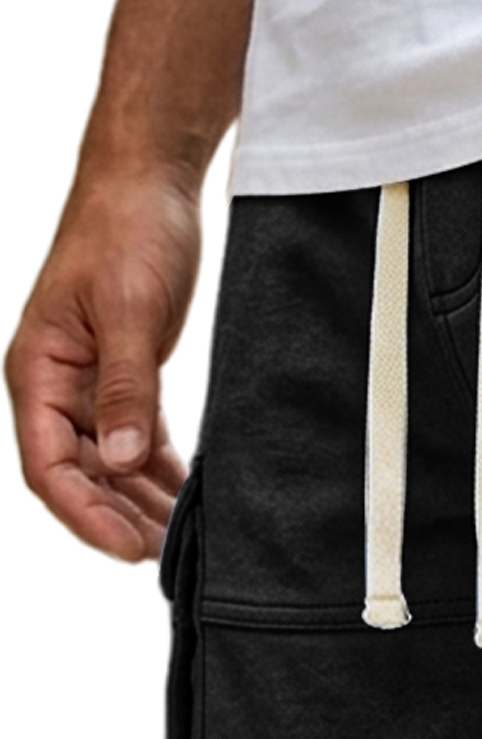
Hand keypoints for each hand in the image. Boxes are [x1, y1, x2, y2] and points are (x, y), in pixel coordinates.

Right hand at [6, 166, 196, 560]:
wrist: (147, 181)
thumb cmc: (127, 229)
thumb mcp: (129, 310)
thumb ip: (127, 387)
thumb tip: (125, 460)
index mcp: (37, 371)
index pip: (49, 467)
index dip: (85, 515)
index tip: (129, 549)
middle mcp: (55, 386)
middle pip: (79, 476)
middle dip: (118, 519)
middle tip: (167, 557)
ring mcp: (88, 385)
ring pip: (109, 466)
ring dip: (141, 504)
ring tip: (182, 540)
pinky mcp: (125, 378)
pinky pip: (136, 442)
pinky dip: (159, 474)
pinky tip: (187, 501)